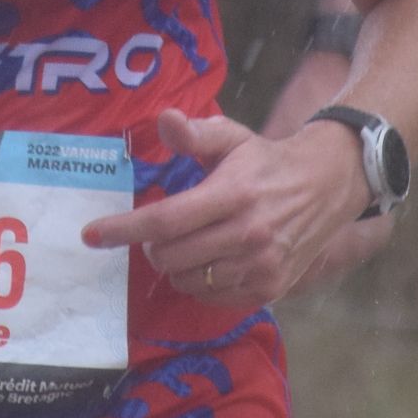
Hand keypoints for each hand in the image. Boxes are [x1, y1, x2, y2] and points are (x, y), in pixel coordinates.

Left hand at [80, 107, 372, 312]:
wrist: (327, 186)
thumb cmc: (266, 162)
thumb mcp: (232, 137)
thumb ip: (195, 133)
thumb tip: (163, 119)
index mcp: (232, 194)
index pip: (166, 219)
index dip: (124, 229)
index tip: (91, 234)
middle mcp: (248, 234)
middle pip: (171, 256)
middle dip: (153, 246)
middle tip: (162, 231)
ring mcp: (261, 266)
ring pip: (190, 281)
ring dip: (177, 267)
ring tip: (190, 244)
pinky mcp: (270, 288)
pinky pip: (215, 298)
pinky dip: (202, 283)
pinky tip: (212, 261)